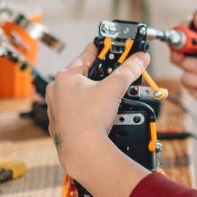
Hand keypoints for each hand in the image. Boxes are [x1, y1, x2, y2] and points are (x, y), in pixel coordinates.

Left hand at [45, 43, 149, 162]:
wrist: (82, 150)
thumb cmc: (90, 119)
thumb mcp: (114, 88)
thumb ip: (129, 70)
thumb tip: (140, 59)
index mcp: (65, 77)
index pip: (87, 55)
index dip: (101, 49)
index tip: (109, 46)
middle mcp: (56, 91)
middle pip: (83, 76)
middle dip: (100, 76)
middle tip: (115, 77)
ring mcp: (56, 109)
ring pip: (79, 95)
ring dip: (94, 95)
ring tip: (110, 99)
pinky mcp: (60, 125)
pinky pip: (76, 112)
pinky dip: (87, 111)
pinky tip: (99, 116)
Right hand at [171, 12, 196, 124]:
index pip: (191, 27)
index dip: (183, 28)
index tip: (183, 31)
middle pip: (178, 43)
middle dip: (183, 49)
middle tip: (190, 52)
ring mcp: (193, 67)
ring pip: (179, 61)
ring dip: (194, 68)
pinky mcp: (190, 83)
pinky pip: (184, 78)